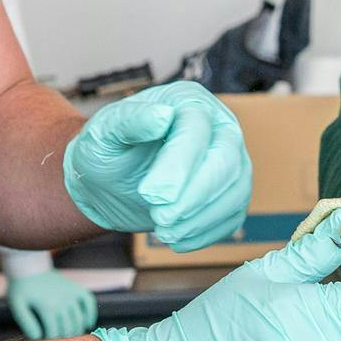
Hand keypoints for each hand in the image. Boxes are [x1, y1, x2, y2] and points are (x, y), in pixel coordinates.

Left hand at [7, 269, 97, 340]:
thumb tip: (38, 337)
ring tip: (68, 337)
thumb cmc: (21, 289)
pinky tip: (86, 323)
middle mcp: (63, 302)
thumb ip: (27, 324)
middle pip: (68, 330)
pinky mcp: (77, 288)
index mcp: (48, 307)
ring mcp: (71, 294)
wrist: (29, 267)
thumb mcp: (17, 306)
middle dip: (61, 339)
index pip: (53, 334)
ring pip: (79, 320)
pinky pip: (89, 302)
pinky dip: (90, 314)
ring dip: (75, 331)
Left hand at [63, 81, 251, 249]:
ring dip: (200, 217)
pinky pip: (233, 214)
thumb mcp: (104, 132)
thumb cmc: (107, 150)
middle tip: (160, 218)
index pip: (196, 128)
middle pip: (225, 159)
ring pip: (236, 189)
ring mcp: (231, 159)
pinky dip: (207, 232)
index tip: (151, 194)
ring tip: (164, 232)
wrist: (110, 181)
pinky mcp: (231, 191)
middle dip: (194, 195)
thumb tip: (162, 115)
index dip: (178, 163)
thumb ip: (129, 120)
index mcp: (188, 101)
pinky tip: (178, 239)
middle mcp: (218, 125)